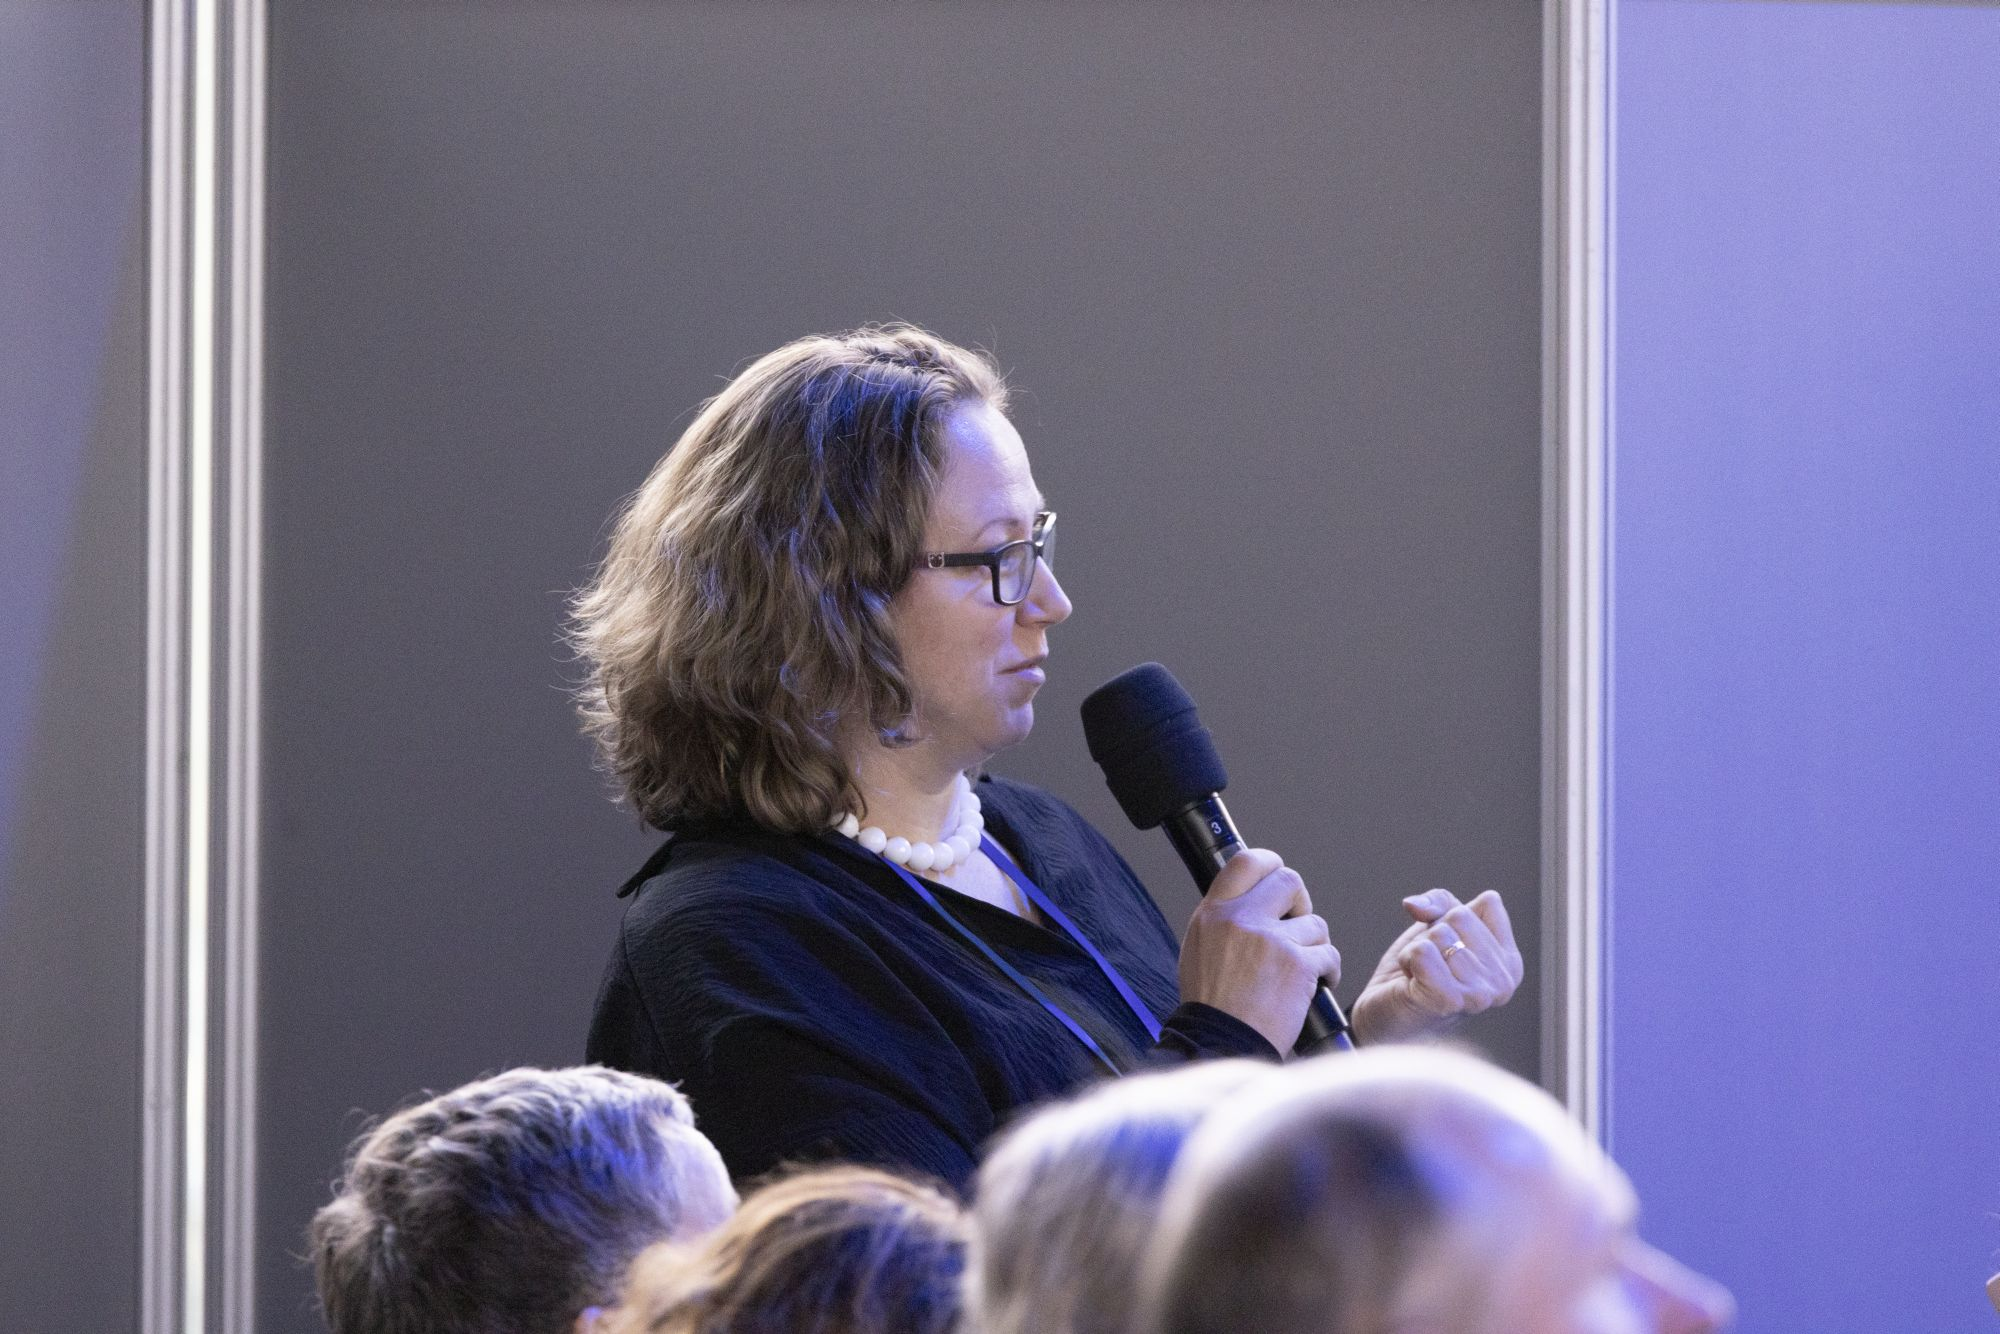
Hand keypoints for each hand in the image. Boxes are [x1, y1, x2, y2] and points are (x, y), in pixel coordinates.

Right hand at [1178, 849, 1342, 1054]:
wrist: (1221, 1041)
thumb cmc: (1213, 1002)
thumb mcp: (1200, 946)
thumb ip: (1225, 918)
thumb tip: (1253, 898)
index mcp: (1215, 912)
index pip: (1247, 861)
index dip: (1271, 864)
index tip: (1278, 878)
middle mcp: (1242, 919)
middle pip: (1289, 881)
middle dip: (1301, 902)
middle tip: (1297, 925)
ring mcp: (1272, 940)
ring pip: (1315, 923)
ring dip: (1315, 944)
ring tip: (1303, 968)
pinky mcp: (1298, 965)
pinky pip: (1329, 953)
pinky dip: (1329, 969)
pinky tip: (1316, 983)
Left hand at [1350, 889, 1523, 1045]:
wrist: (1387, 1020)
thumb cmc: (1417, 975)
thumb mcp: (1436, 927)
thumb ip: (1438, 902)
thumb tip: (1414, 905)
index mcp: (1510, 962)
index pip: (1490, 902)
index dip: (1457, 915)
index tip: (1449, 947)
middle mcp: (1503, 981)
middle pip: (1460, 916)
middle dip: (1434, 934)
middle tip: (1431, 966)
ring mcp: (1479, 994)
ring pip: (1439, 933)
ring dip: (1419, 950)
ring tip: (1422, 977)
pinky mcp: (1450, 1000)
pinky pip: (1422, 951)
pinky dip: (1408, 960)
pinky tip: (1413, 983)